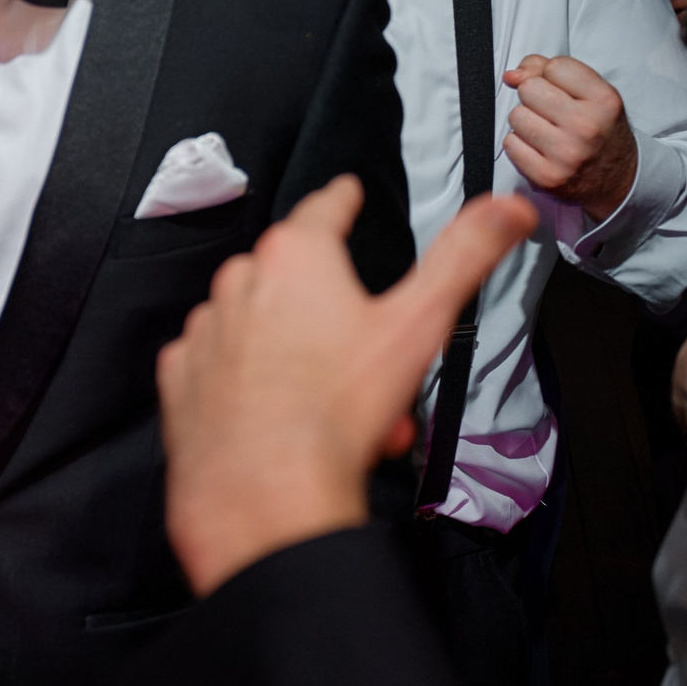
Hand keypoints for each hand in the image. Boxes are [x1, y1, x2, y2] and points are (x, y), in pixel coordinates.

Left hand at [157, 176, 536, 594]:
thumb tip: (509, 207)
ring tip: (334, 401)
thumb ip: (465, 257)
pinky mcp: (177, 376)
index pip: (324, 210)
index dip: (342, 202)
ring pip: (258, 323)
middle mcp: (237, 281)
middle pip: (294, 278)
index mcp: (293, 257)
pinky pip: (219, 362)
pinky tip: (278, 410)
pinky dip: (247, 378)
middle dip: (332, 310)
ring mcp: (203, 328)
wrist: (266, 491)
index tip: (345, 194)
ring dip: (295, 350)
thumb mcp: (419, 323)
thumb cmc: (340, 407)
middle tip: (370, 359)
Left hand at [503, 52, 637, 219]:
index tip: (565, 91)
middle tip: (553, 113)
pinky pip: (510, 143)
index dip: (553, 75)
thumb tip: (511, 75)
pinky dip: (519, 144)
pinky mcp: (546, 176)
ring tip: (548, 131)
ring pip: (516, 115)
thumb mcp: (592, 93)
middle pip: (529, 88)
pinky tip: (540, 149)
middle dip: (535, 97)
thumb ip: (550, 71)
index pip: (555, 66)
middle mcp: (587, 126)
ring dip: (526, 121)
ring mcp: (566, 154)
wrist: (618, 179)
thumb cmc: (600, 129)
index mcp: (604, 100)